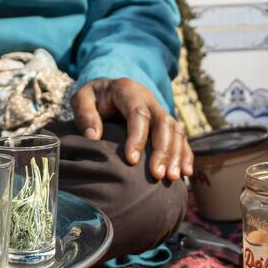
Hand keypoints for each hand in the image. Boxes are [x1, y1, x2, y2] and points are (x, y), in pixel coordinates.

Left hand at [72, 78, 193, 181]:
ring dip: (176, 154)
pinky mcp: (166, 123)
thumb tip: (93, 137)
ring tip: (171, 177)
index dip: (137, 136)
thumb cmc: (93, 98)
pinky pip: (181, 137)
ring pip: (175, 130)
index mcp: (127, 90)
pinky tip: (185, 173)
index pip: (138, 113)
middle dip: (162, 150)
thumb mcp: (82, 98)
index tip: (131, 160)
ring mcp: (160, 110)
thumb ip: (84, 114)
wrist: (106, 90)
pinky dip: (185, 154)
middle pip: (163, 122)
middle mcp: (148, 99)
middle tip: (157, 174)